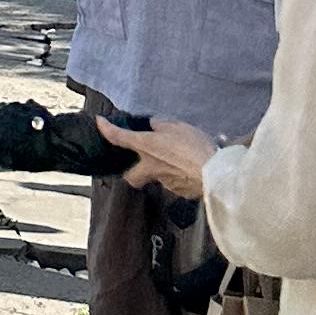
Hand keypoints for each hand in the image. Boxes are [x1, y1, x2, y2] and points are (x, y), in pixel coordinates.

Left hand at [96, 113, 219, 198]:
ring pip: (157, 178)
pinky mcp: (181, 192)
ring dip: (164, 169)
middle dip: (132, 171)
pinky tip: (192, 169)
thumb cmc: (194, 147)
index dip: (106, 129)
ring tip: (182, 159)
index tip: (100, 122)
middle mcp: (150, 167)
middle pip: (131, 176)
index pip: (118, 137)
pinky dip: (180, 176)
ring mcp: (166, 183)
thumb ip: (160, 125)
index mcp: (146, 147)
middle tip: (141, 162)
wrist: (215, 173)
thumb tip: (153, 126)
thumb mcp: (176, 126)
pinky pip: (176, 183)